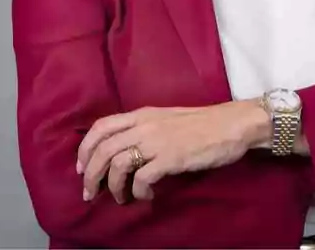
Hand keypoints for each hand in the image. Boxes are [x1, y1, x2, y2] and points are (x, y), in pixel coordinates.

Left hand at [77, 101, 262, 202]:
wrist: (232, 124)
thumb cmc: (204, 123)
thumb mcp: (167, 119)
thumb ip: (146, 130)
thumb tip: (127, 150)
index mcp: (142, 114)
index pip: (101, 126)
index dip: (85, 148)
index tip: (82, 167)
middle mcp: (144, 125)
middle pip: (103, 149)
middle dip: (91, 174)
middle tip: (90, 193)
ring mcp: (157, 142)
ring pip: (118, 165)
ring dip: (113, 186)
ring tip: (120, 198)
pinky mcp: (170, 158)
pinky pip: (142, 178)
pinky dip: (139, 191)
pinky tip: (147, 195)